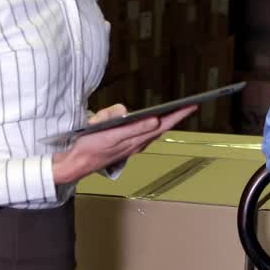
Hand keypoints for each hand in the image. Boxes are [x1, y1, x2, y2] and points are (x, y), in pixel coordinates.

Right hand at [51, 104, 196, 184]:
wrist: (77, 163)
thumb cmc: (92, 147)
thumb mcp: (113, 135)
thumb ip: (135, 127)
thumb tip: (155, 120)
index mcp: (137, 140)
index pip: (163, 124)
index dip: (178, 115)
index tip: (192, 105)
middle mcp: (138, 143)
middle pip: (162, 127)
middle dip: (176, 116)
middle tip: (190, 105)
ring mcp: (132, 146)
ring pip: (153, 131)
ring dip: (166, 121)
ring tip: (177, 111)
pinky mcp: (125, 146)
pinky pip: (143, 134)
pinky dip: (152, 126)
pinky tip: (154, 123)